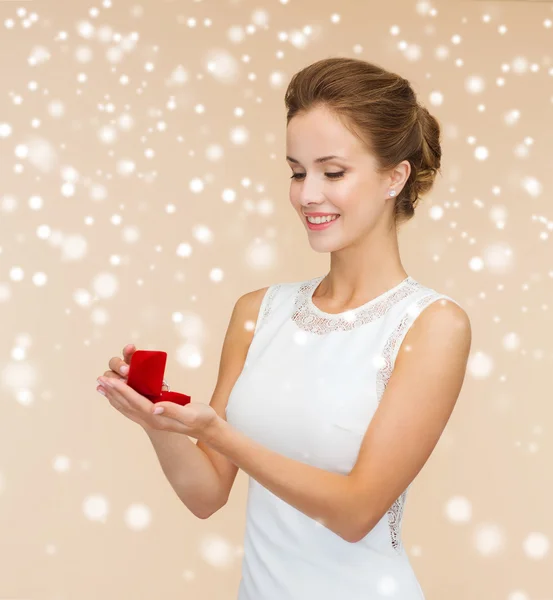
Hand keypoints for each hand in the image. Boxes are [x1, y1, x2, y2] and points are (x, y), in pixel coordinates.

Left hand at [97, 376, 218, 440]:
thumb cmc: (202, 418)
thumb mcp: (191, 414)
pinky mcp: (155, 416)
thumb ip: (173, 410)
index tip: (110, 380)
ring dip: (113, 396)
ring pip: (127, 407)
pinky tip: (117, 396)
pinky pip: (133, 408)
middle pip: (127, 404)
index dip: (122, 390)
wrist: (207, 429)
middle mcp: (151, 419)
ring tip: (101, 387)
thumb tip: (155, 407)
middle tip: (100, 380)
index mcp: (158, 418)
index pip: (135, 402)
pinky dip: (122, 401)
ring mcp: (152, 419)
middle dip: (113, 391)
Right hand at [102, 343, 168, 390]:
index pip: (129, 353)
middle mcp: (122, 370)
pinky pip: (105, 388)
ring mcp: (116, 380)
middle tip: (126, 371)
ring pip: (108, 375)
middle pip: (114, 362)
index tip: (131, 348)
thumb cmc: (155, 391)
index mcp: (134, 363)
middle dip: (119, 365)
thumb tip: (159, 384)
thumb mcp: (158, 385)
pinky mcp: (112, 391)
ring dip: (111, 378)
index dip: (128, 350)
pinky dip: (104, 388)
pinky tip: (101, 388)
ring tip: (119, 384)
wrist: (152, 403)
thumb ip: (157, 382)